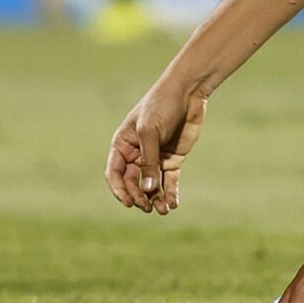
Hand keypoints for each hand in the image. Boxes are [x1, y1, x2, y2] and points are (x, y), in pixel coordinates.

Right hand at [107, 79, 205, 214]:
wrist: (188, 93)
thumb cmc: (162, 105)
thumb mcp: (150, 132)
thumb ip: (148, 161)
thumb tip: (146, 190)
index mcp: (123, 144)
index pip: (115, 173)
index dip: (120, 190)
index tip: (129, 202)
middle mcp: (136, 154)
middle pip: (133, 183)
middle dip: (139, 197)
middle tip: (148, 206)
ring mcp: (154, 158)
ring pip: (150, 186)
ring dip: (155, 199)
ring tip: (164, 210)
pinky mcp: (171, 160)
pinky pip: (168, 182)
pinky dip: (170, 194)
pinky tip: (173, 204)